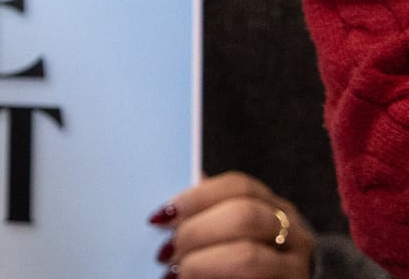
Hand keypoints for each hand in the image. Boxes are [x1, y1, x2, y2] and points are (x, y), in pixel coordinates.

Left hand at [159, 174, 311, 276]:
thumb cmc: (247, 255)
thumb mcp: (236, 229)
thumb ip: (210, 213)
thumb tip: (168, 209)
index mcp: (276, 209)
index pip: (239, 186)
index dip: (195, 198)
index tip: (161, 216)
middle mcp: (294, 235)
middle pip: (244, 216)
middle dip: (195, 232)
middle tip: (166, 251)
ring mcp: (295, 267)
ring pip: (248, 256)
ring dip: (201, 263)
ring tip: (174, 272)